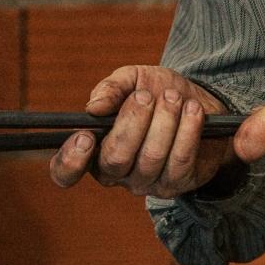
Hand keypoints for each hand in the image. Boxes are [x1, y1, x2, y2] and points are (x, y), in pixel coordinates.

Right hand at [46, 64, 229, 197]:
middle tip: (146, 96)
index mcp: (93, 149)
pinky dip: (187, 131)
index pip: (65, 172)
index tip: (86, 136)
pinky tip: (192, 111)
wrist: (199, 103)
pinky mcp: (177, 184)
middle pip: (116, 159)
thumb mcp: (132, 80)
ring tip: (173, 97)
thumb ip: (111, 88)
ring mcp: (147, 182)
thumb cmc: (157, 93)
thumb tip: (94, 106)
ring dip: (165, 121)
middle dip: (132, 122)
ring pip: (151, 157)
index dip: (70, 160)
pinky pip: (180, 160)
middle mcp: (116, 173)